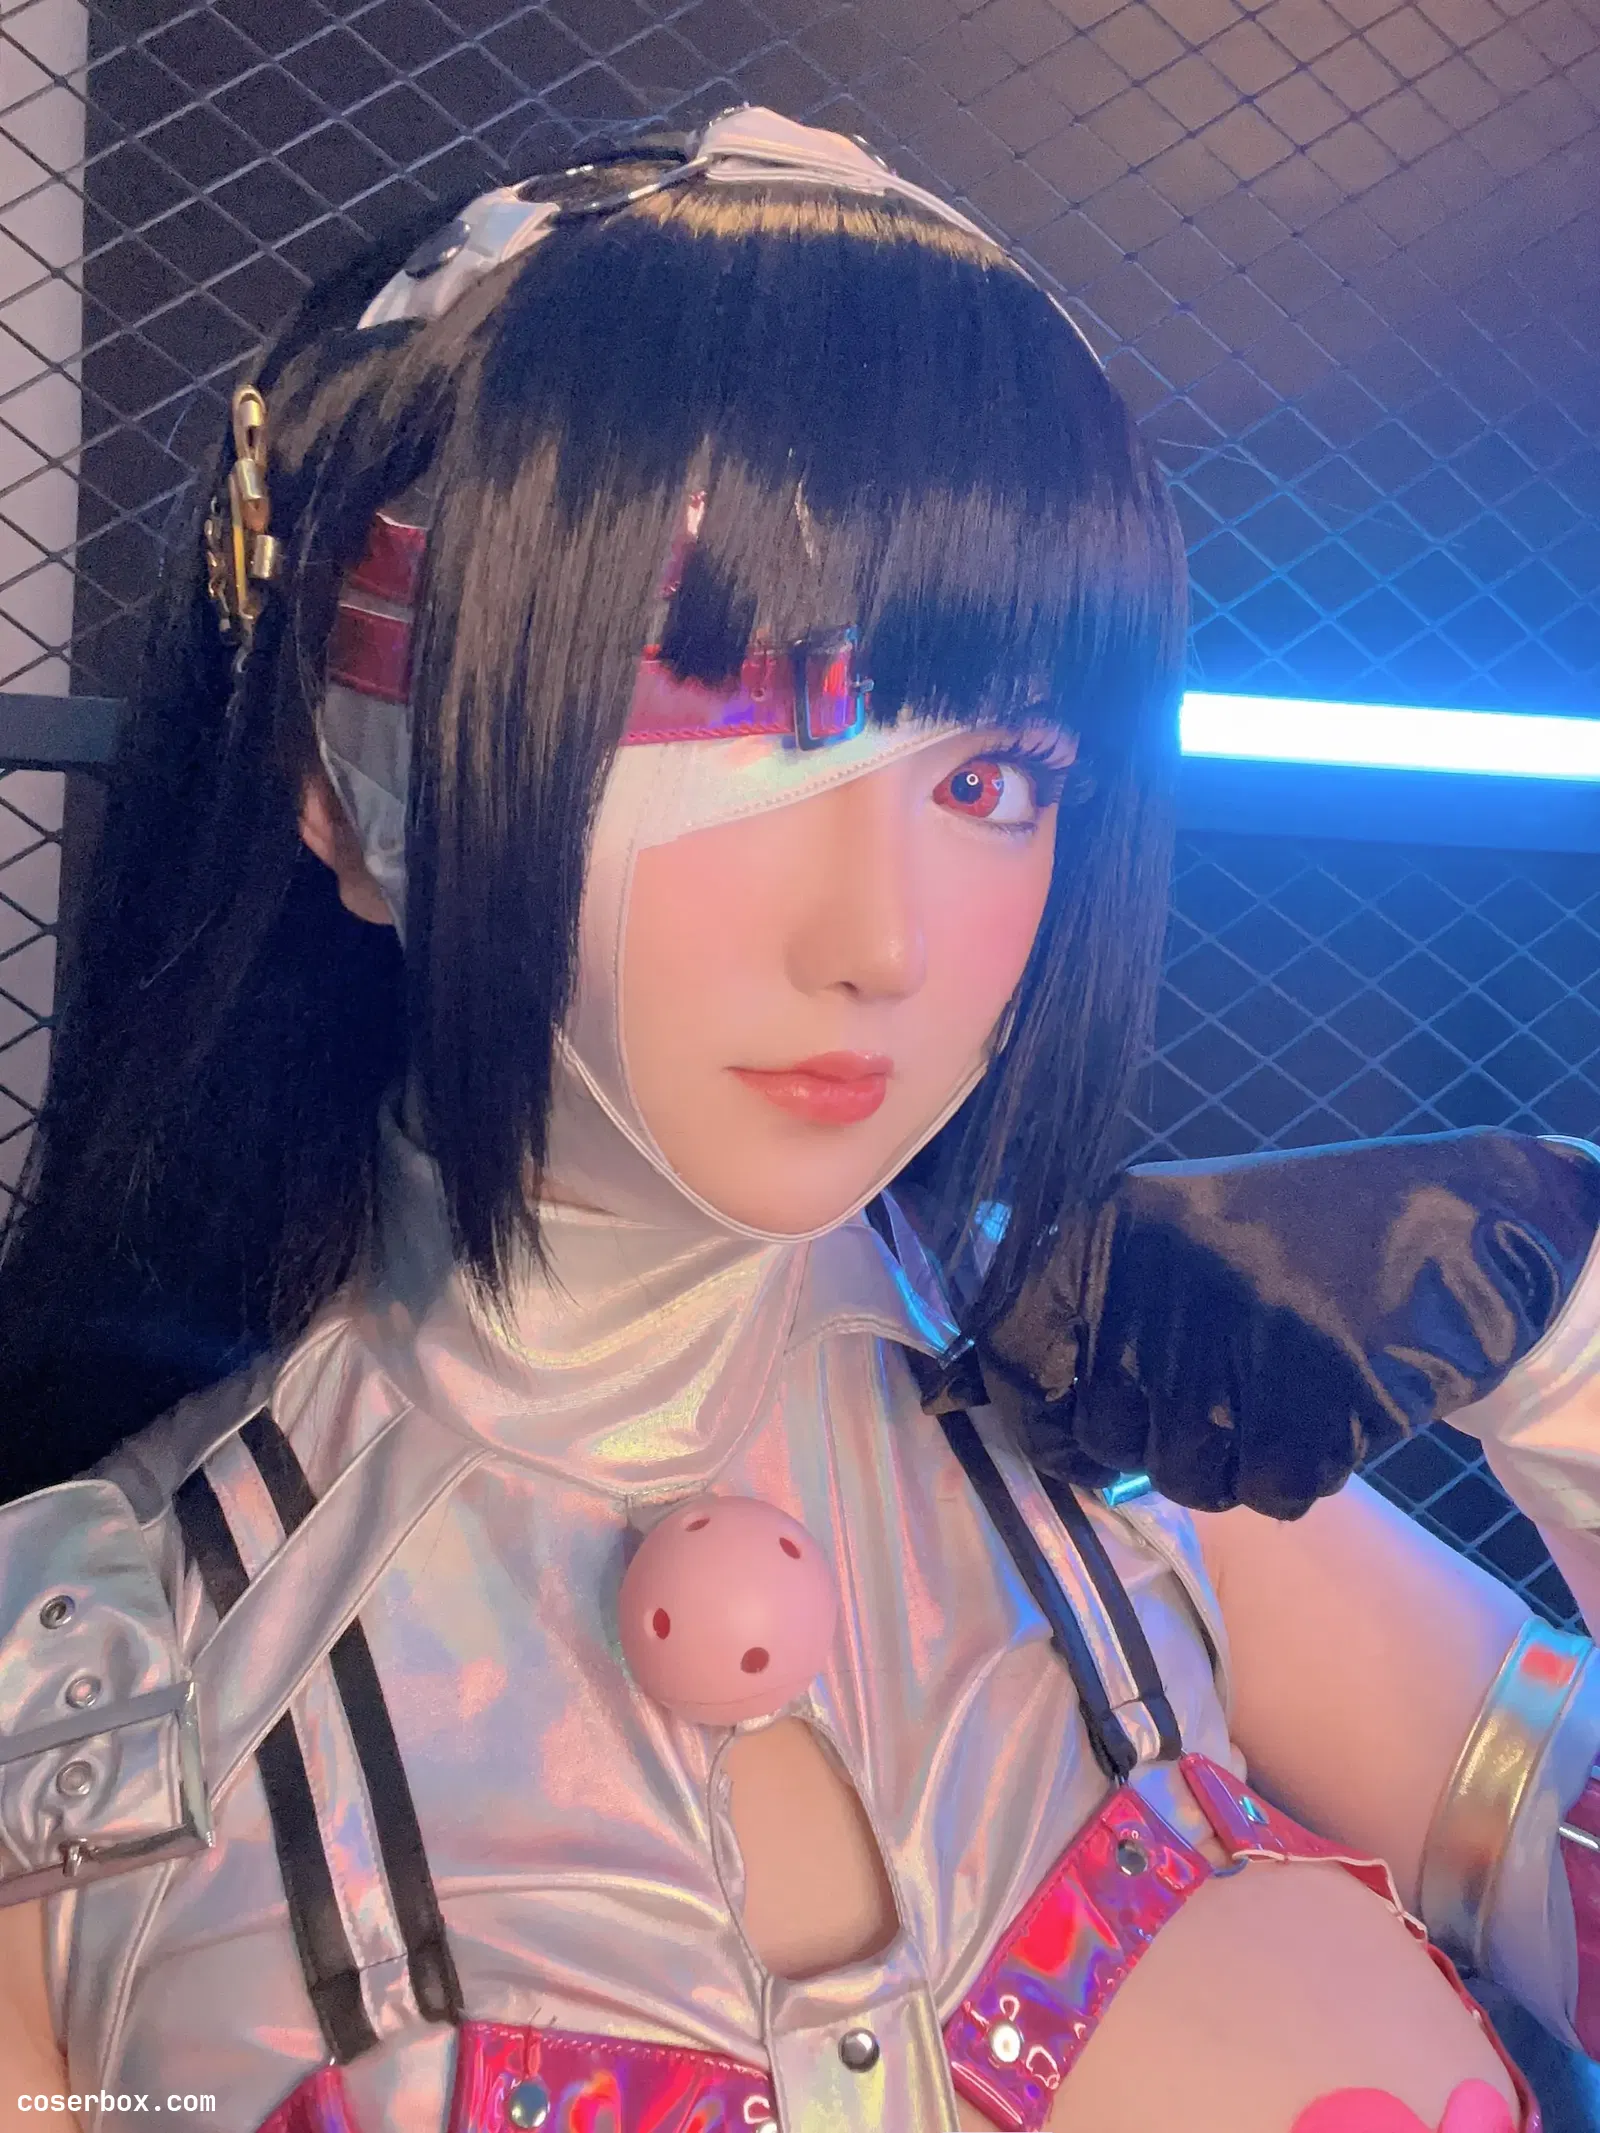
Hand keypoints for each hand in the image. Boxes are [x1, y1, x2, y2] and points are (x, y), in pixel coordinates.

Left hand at [965, 1131, 1599, 1518]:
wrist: (1460, 1226)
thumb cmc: (1305, 1238)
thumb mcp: (1180, 1235)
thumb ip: (1094, 1307)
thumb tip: (985, 1396)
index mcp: (1119, 1226)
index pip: (1016, 1342)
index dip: (1025, 1405)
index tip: (1052, 1431)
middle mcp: (1166, 1280)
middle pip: (1108, 1431)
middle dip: (1156, 1441)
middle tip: (1216, 1403)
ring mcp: (1243, 1340)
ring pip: (1187, 1475)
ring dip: (1231, 1464)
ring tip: (1278, 1399)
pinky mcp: (1319, 1397)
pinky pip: (1271, 1491)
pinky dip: (1297, 1474)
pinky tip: (1326, 1413)